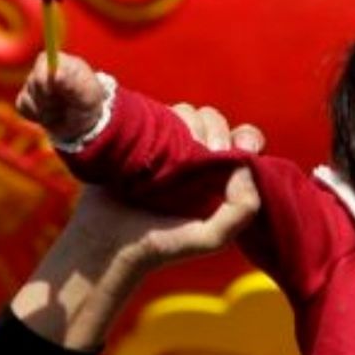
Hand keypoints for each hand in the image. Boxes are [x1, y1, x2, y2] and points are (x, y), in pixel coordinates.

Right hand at [15, 52, 108, 143]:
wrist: (83, 121)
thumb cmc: (88, 103)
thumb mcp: (88, 95)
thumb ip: (74, 84)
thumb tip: (57, 75)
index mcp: (62, 62)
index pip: (44, 61)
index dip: (44, 77)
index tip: (51, 92)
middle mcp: (45, 70)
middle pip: (33, 81)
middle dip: (49, 99)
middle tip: (64, 105)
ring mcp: (33, 84)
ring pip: (27, 97)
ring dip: (46, 111)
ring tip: (61, 111)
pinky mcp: (26, 99)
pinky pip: (23, 108)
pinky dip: (37, 117)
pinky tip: (50, 116)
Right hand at [78, 103, 264, 272]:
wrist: (107, 240)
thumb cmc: (162, 242)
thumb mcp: (211, 237)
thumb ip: (242, 211)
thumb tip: (246, 166)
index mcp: (219, 175)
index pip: (244, 141)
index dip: (246, 138)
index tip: (242, 150)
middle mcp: (196, 155)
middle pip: (215, 121)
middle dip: (215, 130)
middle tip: (205, 154)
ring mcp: (167, 143)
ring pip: (187, 112)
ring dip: (187, 123)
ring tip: (173, 152)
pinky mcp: (141, 136)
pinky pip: (156, 111)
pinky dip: (160, 118)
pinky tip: (153, 140)